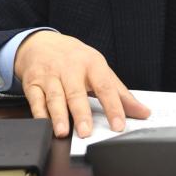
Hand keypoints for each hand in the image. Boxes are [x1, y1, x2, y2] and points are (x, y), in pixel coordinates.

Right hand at [14, 30, 149, 137]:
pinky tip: (45, 124)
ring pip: (54, 97)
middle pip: (76, 93)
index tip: (119, 125)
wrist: (42, 43)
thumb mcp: (100, 69)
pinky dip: (39, 113)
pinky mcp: (32, 83)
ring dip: (58, 115)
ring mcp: (50, 76)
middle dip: (81, 113)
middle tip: (86, 132)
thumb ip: (120, 93)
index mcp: (92, 64)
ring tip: (63, 131)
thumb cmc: (75, 59)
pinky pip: (35, 100)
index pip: (105, 87)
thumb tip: (143, 112)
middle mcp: (70, 69)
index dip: (113, 107)